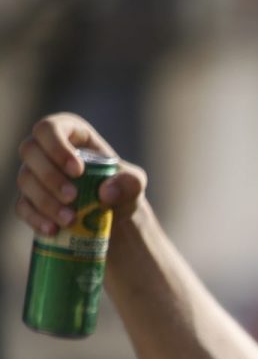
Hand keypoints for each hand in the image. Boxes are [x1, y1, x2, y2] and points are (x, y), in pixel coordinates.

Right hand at [15, 113, 148, 237]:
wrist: (113, 216)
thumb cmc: (121, 189)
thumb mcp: (134, 184)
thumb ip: (130, 183)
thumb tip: (106, 192)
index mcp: (69, 135)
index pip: (49, 128)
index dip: (57, 146)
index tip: (77, 170)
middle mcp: (45, 150)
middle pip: (30, 151)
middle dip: (49, 175)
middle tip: (73, 197)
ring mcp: (34, 174)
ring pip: (25, 179)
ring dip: (45, 200)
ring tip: (70, 219)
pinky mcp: (29, 199)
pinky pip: (22, 206)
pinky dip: (36, 218)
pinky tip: (53, 230)